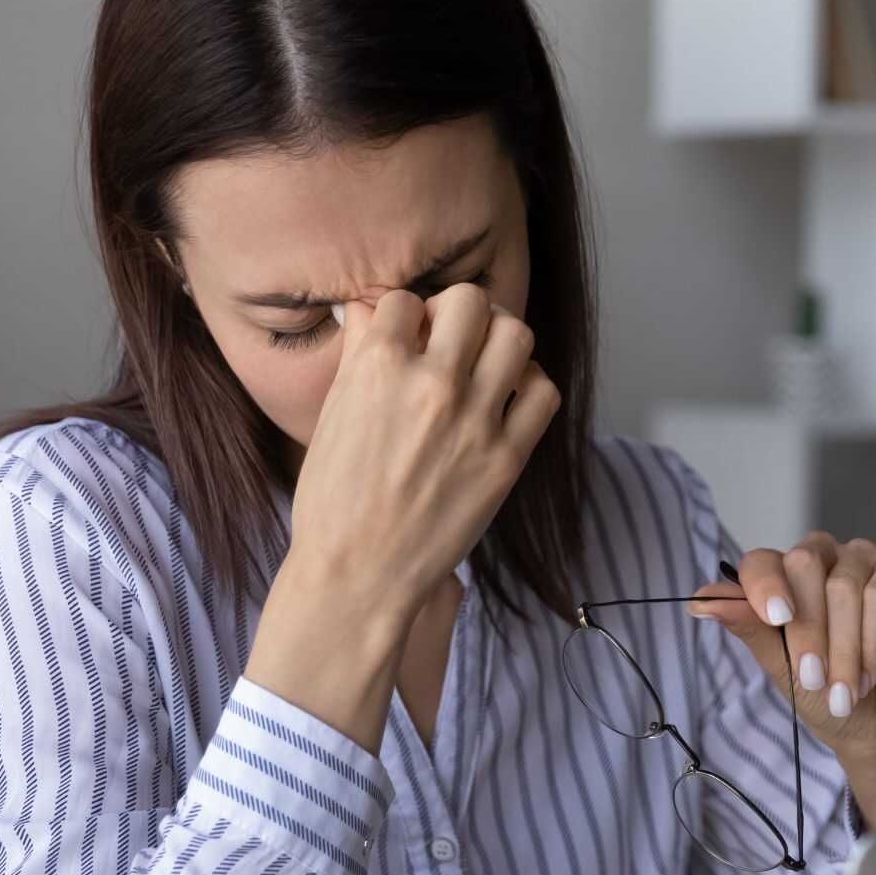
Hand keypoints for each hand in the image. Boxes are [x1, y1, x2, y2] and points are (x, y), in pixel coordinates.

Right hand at [249, 284, 558, 749]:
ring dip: (500, 341)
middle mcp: (431, 383)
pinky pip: (543, 393)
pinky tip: (507, 402)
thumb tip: (372, 310)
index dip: (405, 315)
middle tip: (452, 340)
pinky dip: (530, 387)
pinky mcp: (508, 458)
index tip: (408, 336)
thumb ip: (359, 356)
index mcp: (377, 367)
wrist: (358, 575)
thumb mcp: (332, 417)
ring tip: (485, 365)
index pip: (405, 299)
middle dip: (459, 313)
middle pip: (470, 300)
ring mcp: (476, 419)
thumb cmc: (335, 502)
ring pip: (515, 334)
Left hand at [689, 535, 875, 829]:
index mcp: (785, 579)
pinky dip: (873, 638)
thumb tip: (699, 601)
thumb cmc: (830, 698)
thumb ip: (750, 629)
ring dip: (844, 647)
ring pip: (844, 584)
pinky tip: (870, 674)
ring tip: (845, 693)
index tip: (775, 621)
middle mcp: (825, 561)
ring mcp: (866, 562)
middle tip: (814, 678)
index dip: (763, 585)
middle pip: (804, 562)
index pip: (762, 561)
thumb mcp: (782, 669)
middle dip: (808, 629)